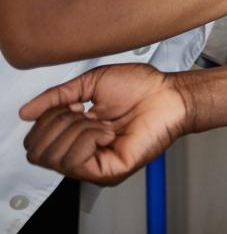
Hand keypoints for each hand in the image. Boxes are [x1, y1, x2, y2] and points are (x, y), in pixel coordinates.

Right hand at [19, 64, 188, 185]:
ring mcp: (95, 165)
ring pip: (55, 157)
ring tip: (103, 122)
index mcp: (76, 136)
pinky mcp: (109, 172)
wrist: (169, 93)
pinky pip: (77, 161)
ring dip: (78, 129)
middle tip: (87, 112)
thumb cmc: (141, 87)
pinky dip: (90, 137)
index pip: (36, 142)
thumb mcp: (90, 84)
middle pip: (38, 152)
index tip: (75, 104)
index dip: (48, 119)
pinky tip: (109, 131)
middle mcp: (82, 154)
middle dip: (59, 123)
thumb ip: (56, 98)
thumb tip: (26, 112)